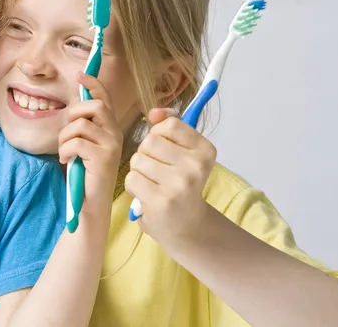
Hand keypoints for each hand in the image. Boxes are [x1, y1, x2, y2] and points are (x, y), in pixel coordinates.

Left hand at [58, 73, 123, 217]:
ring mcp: (111, 145)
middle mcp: (115, 134)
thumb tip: (73, 106)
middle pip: (94, 106)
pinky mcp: (103, 157)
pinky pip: (76, 142)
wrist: (90, 204)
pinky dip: (64, 150)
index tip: (80, 75)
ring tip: (64, 152)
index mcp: (110, 129)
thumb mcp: (83, 145)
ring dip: (64, 137)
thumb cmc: (84, 174)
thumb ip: (83, 127)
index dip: (93, 84)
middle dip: (73, 114)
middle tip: (67, 132)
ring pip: (80, 124)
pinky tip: (66, 161)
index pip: (104, 99)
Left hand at [125, 108, 216, 244]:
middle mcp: (196, 167)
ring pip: (138, 159)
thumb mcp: (183, 152)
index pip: (170, 125)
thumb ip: (170, 126)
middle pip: (150, 141)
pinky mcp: (160, 202)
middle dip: (146, 153)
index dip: (159, 133)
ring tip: (152, 182)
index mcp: (206, 151)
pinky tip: (146, 195)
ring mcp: (179, 185)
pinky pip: (132, 179)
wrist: (186, 225)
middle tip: (157, 170)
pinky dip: (134, 185)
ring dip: (139, 170)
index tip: (165, 148)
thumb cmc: (180, 183)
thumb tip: (154, 112)